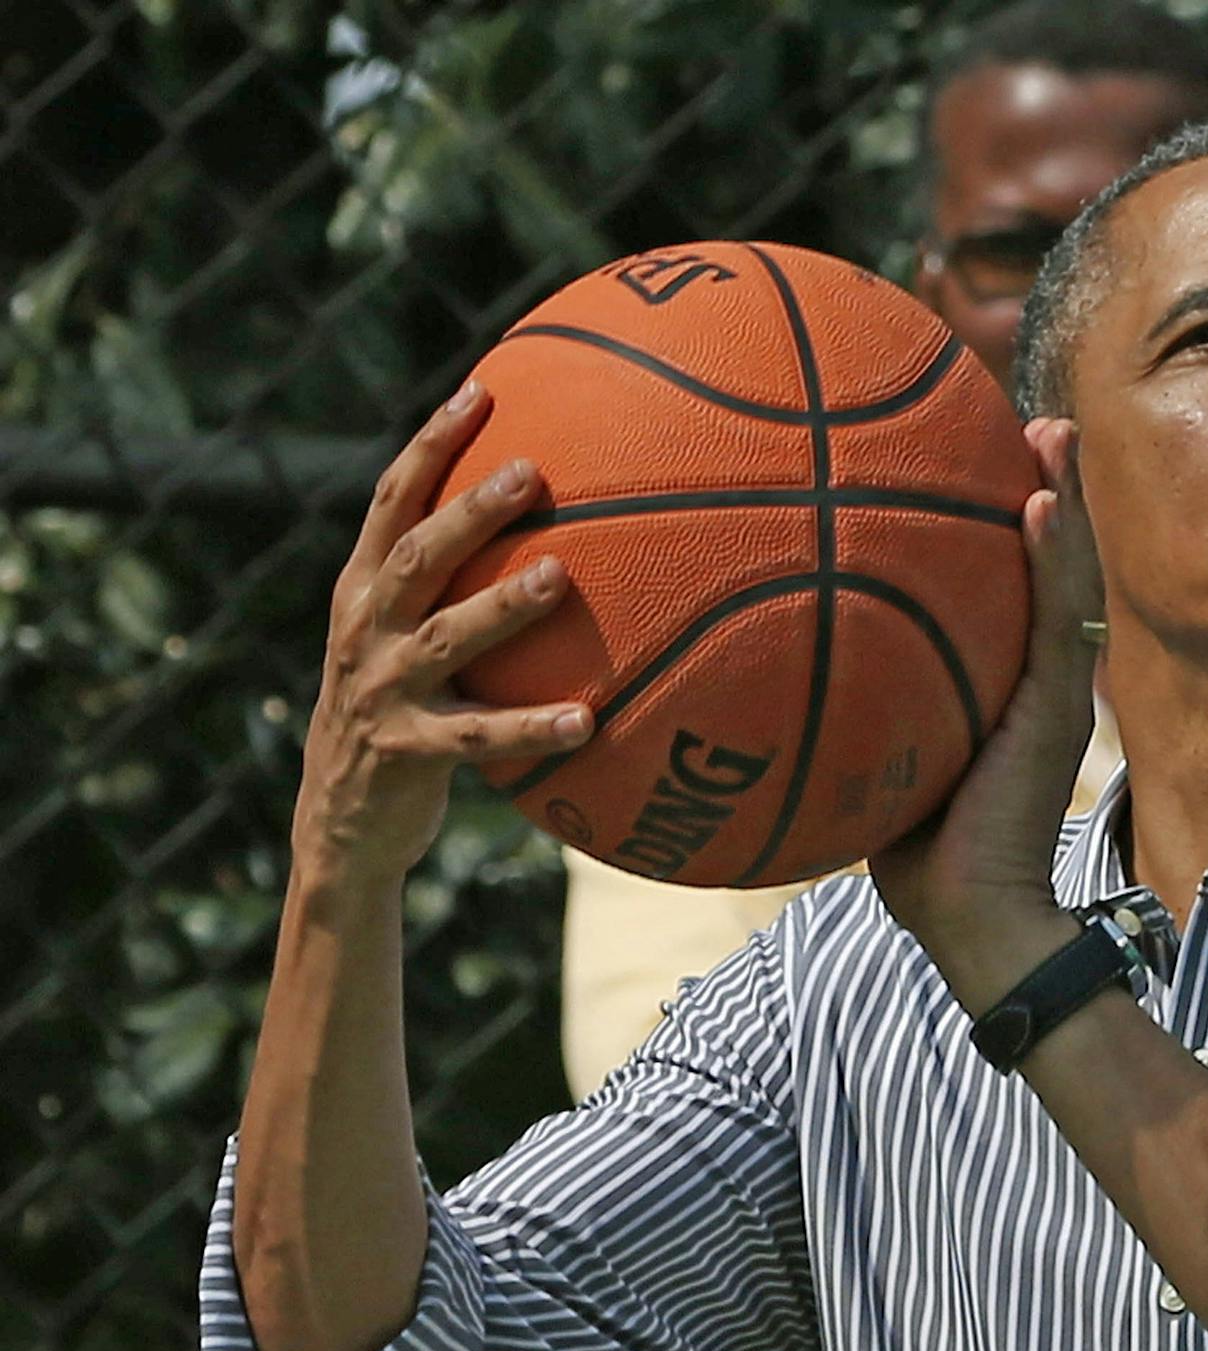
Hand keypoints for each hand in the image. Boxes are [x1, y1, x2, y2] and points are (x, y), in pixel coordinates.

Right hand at [294, 381, 590, 886]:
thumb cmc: (396, 712)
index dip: (432, 444)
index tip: (481, 391)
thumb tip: (548, 523)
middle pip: (419, 553)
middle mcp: (366, 629)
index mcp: (363, 590)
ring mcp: (382, 688)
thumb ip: (448, 585)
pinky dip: (532, 727)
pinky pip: (480, 738)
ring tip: (559, 575)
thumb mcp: (402, 639)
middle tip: (531, 470)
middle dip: (471, 509)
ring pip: (448, 635)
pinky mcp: (407, 750)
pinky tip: (588, 720)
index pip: (393, 500)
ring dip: (504, 605)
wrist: (338, 822)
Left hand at [871, 417, 1104, 1008]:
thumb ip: (842, 704)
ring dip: (1063, 498)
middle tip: (1027, 419)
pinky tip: (1038, 505)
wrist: (970, 916)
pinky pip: (1059, 620)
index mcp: (997, 680)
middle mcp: (1033, 674)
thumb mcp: (867, 759)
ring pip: (1068, 574)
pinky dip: (1054, 558)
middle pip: (1048, 561)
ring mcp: (1054, 690)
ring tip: (1049, 431)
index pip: (1004, 584)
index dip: (997, 518)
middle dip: (1042, 484)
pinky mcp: (1059, 710)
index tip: (972, 453)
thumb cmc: (913, 853)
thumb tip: (749, 659)